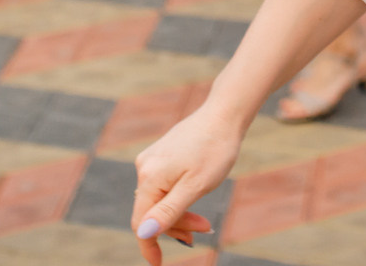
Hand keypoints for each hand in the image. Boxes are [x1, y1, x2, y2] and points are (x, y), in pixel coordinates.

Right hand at [131, 106, 231, 260]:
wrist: (224, 115)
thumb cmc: (215, 150)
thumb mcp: (196, 186)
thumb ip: (169, 211)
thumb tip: (143, 233)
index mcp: (149, 177)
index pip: (140, 223)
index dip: (149, 246)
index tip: (159, 264)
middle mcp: (144, 168)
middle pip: (151, 212)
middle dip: (177, 226)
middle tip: (206, 229)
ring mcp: (152, 160)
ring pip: (158, 200)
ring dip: (180, 214)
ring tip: (206, 221)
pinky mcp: (161, 155)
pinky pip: (163, 186)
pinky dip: (178, 199)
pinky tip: (195, 197)